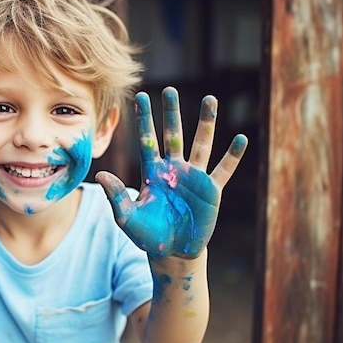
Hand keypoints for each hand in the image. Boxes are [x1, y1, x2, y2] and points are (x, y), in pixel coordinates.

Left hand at [96, 86, 246, 259]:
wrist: (172, 252)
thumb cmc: (147, 235)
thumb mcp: (127, 216)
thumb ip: (116, 195)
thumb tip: (100, 173)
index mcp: (153, 172)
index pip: (147, 140)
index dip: (144, 119)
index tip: (141, 97)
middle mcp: (174, 169)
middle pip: (173, 134)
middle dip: (172, 113)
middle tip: (170, 90)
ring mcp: (194, 178)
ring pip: (201, 144)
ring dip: (206, 122)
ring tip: (210, 99)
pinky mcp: (211, 191)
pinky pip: (223, 170)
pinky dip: (233, 156)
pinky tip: (242, 139)